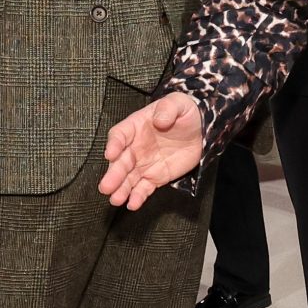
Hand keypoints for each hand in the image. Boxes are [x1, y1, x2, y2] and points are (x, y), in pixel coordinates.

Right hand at [98, 91, 205, 208]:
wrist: (201, 129)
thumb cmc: (185, 112)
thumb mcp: (178, 103)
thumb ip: (168, 108)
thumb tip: (160, 119)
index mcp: (136, 126)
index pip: (120, 135)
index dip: (114, 144)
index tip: (110, 154)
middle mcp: (135, 146)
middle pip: (121, 161)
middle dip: (113, 174)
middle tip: (106, 186)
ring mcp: (144, 163)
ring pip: (129, 178)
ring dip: (121, 189)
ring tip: (116, 200)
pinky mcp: (155, 176)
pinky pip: (144, 188)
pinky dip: (138, 196)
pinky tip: (132, 204)